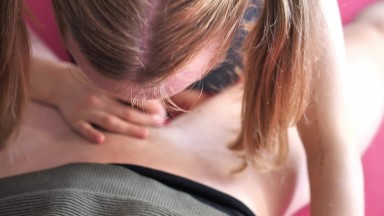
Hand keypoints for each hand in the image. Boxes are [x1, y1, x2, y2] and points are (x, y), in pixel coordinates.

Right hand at [51, 65, 166, 142]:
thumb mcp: (105, 79)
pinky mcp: (74, 119)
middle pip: (125, 111)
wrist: (58, 82)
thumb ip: (123, 87)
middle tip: (160, 124)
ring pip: (109, 121)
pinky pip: (83, 128)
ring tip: (145, 134)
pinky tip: (101, 140)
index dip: (148, 105)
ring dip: (127, 129)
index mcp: (107, 87)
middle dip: (144, 119)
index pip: (131, 97)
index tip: (162, 111)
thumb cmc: (90, 82)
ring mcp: (86, 109)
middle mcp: (98, 98)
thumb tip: (152, 97)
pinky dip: (91, 134)